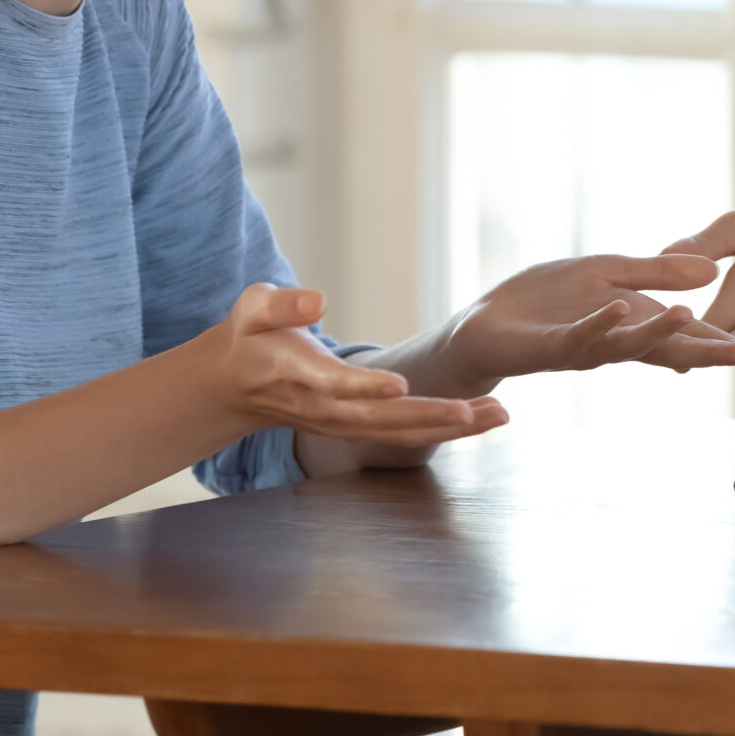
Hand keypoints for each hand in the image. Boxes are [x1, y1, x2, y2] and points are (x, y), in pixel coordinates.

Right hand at [201, 284, 507, 447]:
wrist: (236, 384)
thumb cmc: (252, 335)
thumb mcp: (254, 309)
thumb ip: (283, 304)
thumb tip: (318, 300)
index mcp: (298, 374)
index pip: (333, 384)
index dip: (364, 387)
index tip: (398, 385)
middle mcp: (324, 407)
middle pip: (380, 420)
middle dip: (429, 416)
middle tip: (474, 410)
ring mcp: (342, 424)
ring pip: (400, 434)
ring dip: (450, 427)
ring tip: (498, 415)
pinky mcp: (357, 428)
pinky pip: (404, 435)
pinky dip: (444, 431)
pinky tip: (483, 419)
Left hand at [443, 254, 734, 388]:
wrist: (483, 326)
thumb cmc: (543, 302)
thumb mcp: (607, 272)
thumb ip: (656, 273)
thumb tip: (710, 275)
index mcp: (634, 324)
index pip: (688, 336)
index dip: (726, 343)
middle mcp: (615, 342)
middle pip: (671, 349)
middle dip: (712, 351)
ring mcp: (582, 347)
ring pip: (629, 344)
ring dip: (659, 333)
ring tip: (690, 317)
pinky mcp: (547, 347)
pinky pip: (577, 336)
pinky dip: (598, 324)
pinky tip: (617, 310)